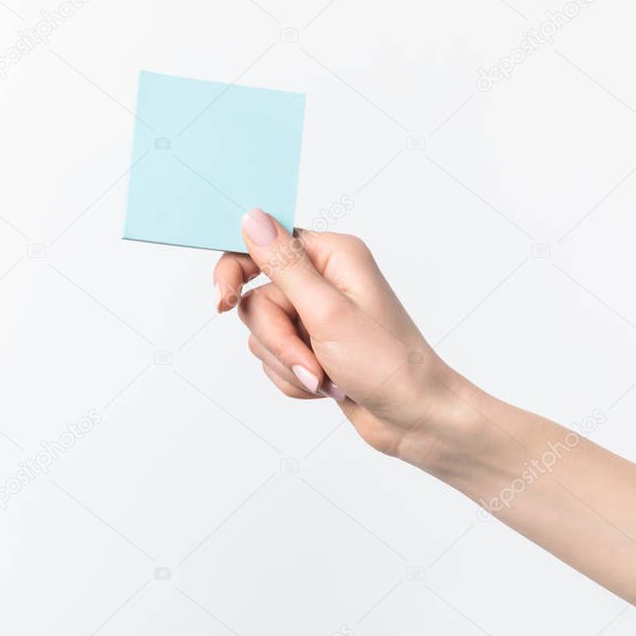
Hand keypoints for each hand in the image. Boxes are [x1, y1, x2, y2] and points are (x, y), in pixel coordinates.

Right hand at [214, 208, 473, 467]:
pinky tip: (327, 387)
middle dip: (280, 341)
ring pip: (263, 334)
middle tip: (311, 363)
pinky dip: (295, 379)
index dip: (235, 272)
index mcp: (332, 256)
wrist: (413, 417)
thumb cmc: (388, 363)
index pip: (262, 245)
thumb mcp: (328, 312)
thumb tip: (252, 218)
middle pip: (257, 301)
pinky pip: (275, 359)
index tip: (222, 301)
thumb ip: (284, 266)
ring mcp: (316, 315)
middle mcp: (323, 280)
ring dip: (290, 364)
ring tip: (327, 378)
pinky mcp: (312, 346)